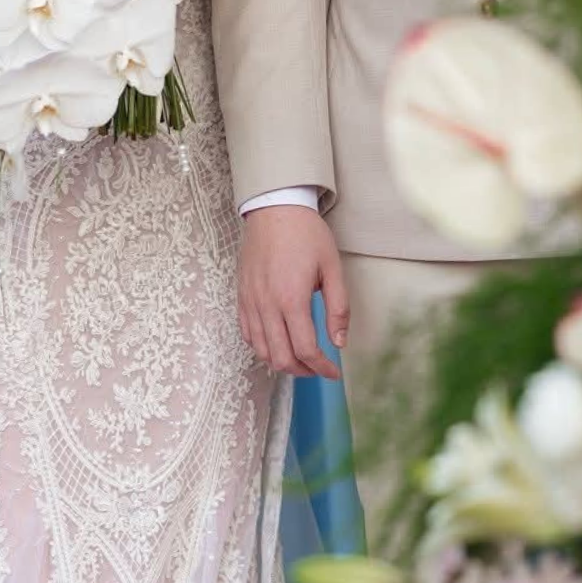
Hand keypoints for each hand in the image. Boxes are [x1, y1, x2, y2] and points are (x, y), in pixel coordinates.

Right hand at [237, 205, 347, 379]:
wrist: (274, 209)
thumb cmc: (306, 234)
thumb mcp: (332, 268)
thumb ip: (338, 308)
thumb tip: (340, 342)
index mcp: (291, 298)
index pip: (305, 349)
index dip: (322, 368)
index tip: (334, 373)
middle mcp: (266, 305)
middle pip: (281, 358)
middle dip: (303, 371)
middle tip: (319, 369)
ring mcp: (251, 302)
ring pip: (262, 351)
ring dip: (283, 363)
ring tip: (302, 360)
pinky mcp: (241, 297)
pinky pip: (248, 334)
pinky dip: (263, 348)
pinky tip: (278, 344)